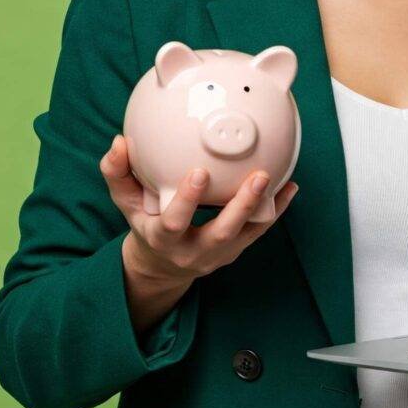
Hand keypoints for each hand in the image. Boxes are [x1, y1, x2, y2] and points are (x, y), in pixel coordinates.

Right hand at [99, 134, 298, 284]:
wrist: (162, 265)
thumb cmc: (144, 222)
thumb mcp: (125, 202)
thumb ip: (117, 173)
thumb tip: (119, 142)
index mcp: (163, 238)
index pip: (174, 223)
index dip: (187, 200)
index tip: (199, 173)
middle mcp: (192, 251)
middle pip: (220, 233)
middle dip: (240, 207)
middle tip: (257, 177)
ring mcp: (218, 254)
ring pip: (245, 234)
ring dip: (262, 206)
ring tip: (273, 178)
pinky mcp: (236, 250)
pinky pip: (259, 230)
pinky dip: (276, 209)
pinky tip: (290, 186)